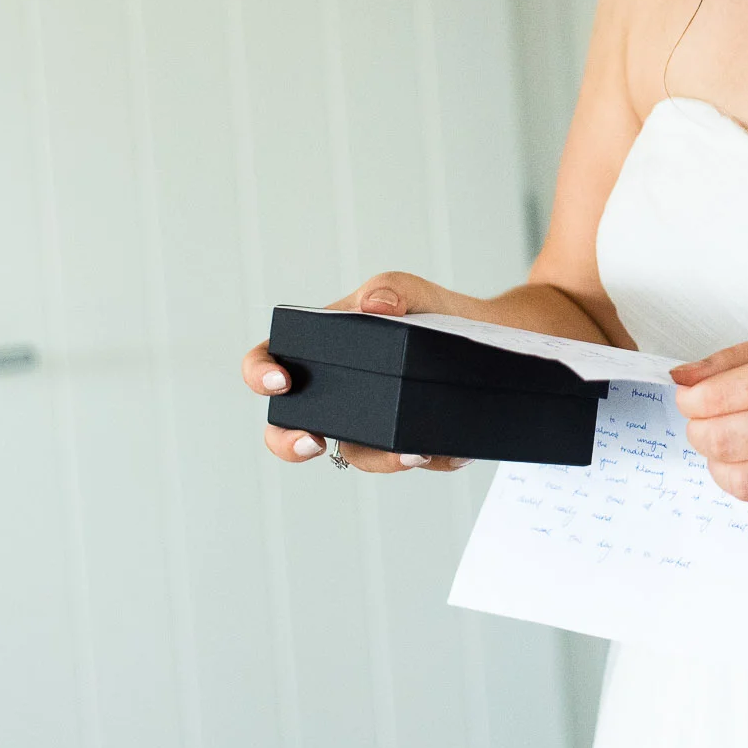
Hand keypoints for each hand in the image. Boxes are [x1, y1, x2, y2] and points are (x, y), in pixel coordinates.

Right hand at [243, 271, 472, 473]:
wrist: (487, 337)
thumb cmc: (430, 312)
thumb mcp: (410, 291)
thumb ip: (391, 288)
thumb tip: (376, 305)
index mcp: (319, 351)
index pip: (268, 362)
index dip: (260, 374)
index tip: (283, 381)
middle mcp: (333, 394)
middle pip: (287, 429)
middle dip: (288, 444)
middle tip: (314, 442)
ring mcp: (367, 425)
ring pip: (356, 455)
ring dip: (379, 460)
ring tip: (413, 451)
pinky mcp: (405, 445)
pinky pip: (411, 460)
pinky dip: (434, 459)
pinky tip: (451, 449)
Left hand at [673, 330, 747, 558]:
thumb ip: (735, 359)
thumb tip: (680, 379)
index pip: (718, 396)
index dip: (691, 402)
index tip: (693, 402)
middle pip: (725, 442)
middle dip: (700, 436)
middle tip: (709, 429)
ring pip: (745, 485)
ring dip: (723, 473)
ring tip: (737, 457)